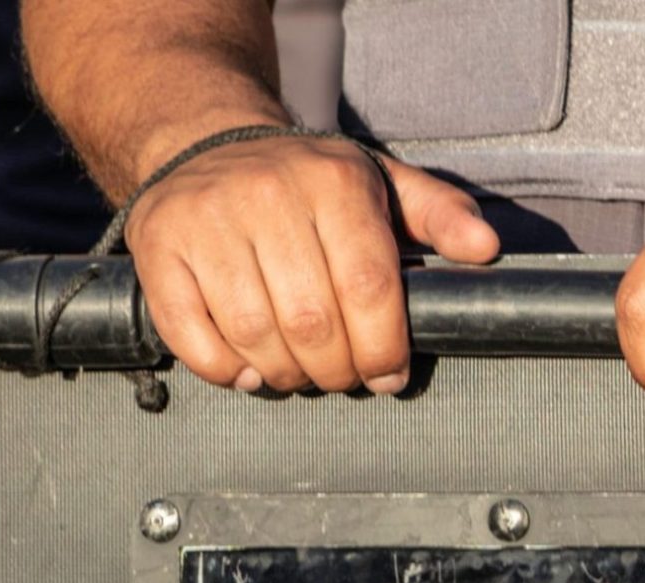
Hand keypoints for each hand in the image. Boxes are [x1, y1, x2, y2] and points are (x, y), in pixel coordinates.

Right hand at [125, 136, 498, 393]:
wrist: (205, 143)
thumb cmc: (307, 182)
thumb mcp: (382, 184)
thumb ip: (441, 215)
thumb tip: (486, 250)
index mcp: (334, 182)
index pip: (368, 288)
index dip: (383, 348)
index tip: (389, 374)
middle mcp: (266, 195)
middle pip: (313, 322)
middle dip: (338, 370)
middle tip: (345, 377)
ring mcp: (205, 221)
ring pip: (254, 335)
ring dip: (286, 375)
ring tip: (301, 373)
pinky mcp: (158, 247)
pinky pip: (191, 336)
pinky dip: (226, 370)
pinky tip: (251, 368)